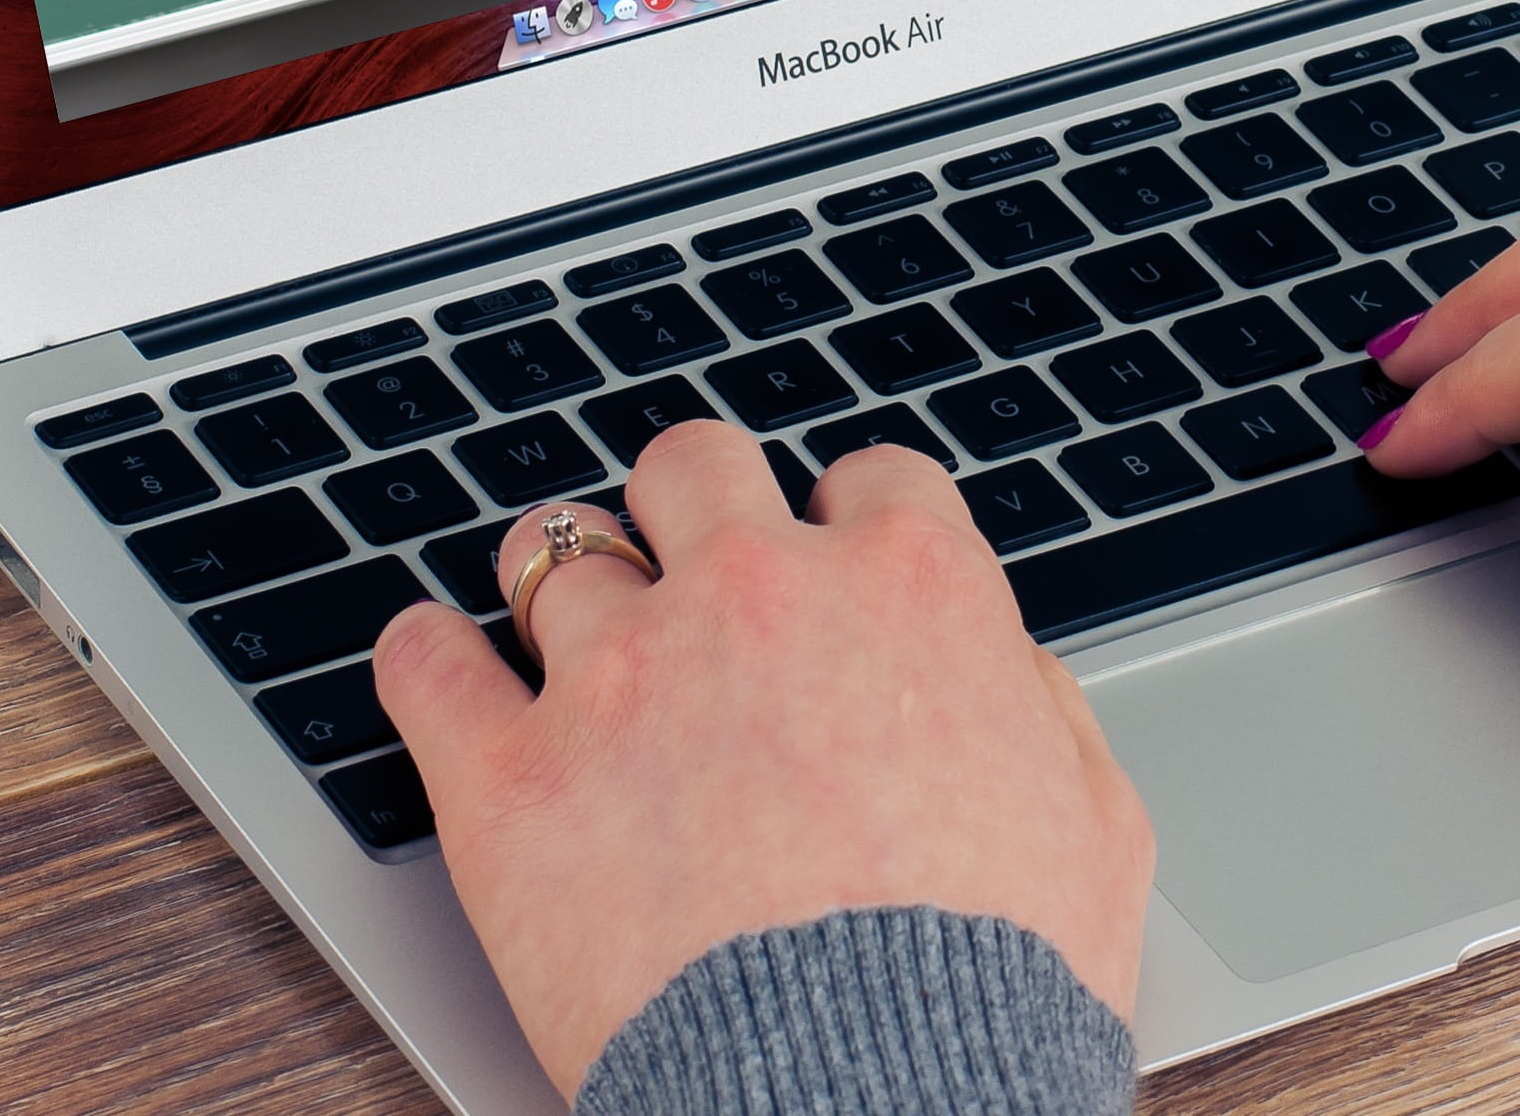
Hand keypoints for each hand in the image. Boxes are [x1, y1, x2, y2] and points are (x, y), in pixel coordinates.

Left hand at [373, 422, 1152, 1097]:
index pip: (871, 479)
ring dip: (559, 580)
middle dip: (694, 505)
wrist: (876, 1100)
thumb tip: (1010, 671)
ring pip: (552, 552)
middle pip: (696, 468)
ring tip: (555, 621)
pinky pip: (426, 665)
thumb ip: (1046, 713)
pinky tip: (431, 660)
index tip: (829, 556)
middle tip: (686, 558)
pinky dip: (424, 656)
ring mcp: (624, 674)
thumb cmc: (996, 988)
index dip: (848, 520)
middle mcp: (759, 594)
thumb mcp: (1094, 828)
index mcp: (910, 590)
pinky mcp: (512, 778)